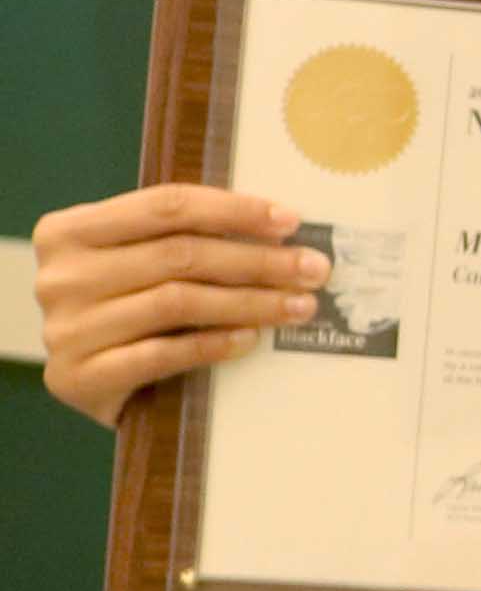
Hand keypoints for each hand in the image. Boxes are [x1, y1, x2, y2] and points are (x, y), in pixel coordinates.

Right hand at [32, 186, 330, 427]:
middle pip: (178, 255)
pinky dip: (213, 344)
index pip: (165, 206)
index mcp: (67, 231)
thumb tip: (281, 226)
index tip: (291, 221)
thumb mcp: (140, 262)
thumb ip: (182, 238)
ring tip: (299, 306)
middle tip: (313, 269)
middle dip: (257, 260)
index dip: (234, 210)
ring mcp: (63, 328)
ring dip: (250, 302)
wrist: (88, 383)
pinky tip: (251, 339)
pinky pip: (160, 354)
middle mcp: (58, 276)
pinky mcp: (77, 377)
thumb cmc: (125, 308)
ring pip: (175, 302)